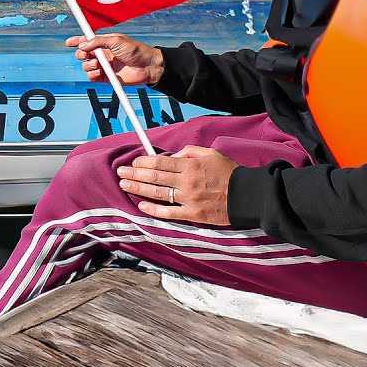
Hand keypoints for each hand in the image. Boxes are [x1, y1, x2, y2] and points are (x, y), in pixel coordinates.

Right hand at [66, 33, 163, 85]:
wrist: (147, 66)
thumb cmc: (136, 50)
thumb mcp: (116, 40)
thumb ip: (98, 41)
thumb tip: (83, 45)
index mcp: (104, 43)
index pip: (87, 41)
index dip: (77, 41)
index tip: (69, 42)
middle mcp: (103, 54)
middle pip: (83, 54)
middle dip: (80, 54)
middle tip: (85, 55)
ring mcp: (104, 66)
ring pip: (86, 66)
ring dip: (88, 65)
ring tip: (97, 64)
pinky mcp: (106, 78)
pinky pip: (92, 77)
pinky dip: (92, 74)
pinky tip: (99, 72)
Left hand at [116, 145, 237, 224]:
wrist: (246, 196)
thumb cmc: (228, 172)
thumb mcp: (210, 153)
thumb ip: (189, 152)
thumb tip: (171, 157)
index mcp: (190, 166)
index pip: (160, 163)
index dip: (143, 162)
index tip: (133, 162)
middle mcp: (186, 182)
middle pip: (154, 177)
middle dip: (134, 174)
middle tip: (120, 173)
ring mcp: (188, 200)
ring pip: (157, 194)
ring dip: (138, 189)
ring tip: (124, 186)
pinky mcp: (192, 215)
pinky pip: (168, 213)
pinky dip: (153, 210)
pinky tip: (141, 205)